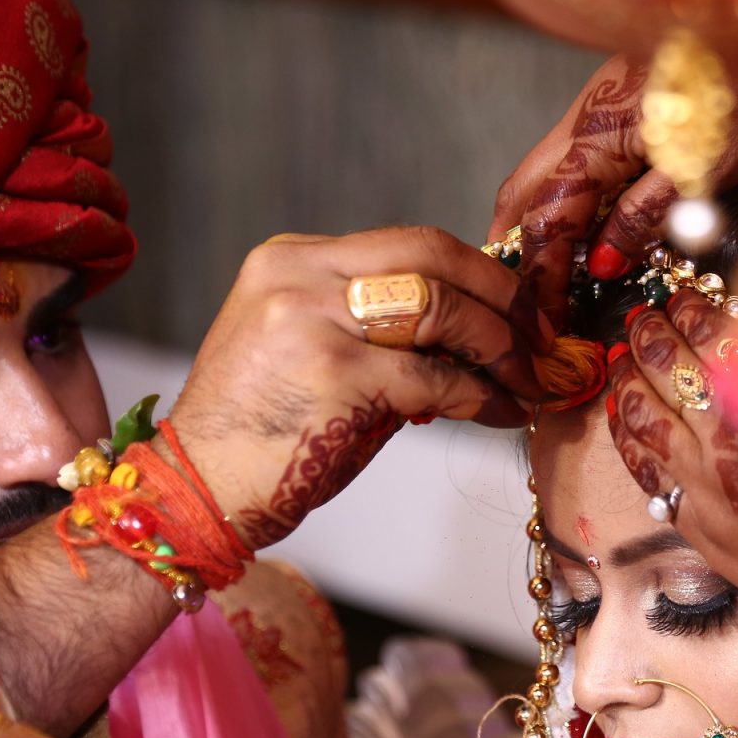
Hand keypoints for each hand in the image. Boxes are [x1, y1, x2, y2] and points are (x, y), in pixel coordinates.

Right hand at [168, 227, 541, 549]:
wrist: (196, 493)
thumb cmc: (262, 437)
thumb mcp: (317, 357)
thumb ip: (384, 334)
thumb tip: (479, 335)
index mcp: (291, 260)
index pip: (407, 243)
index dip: (476, 271)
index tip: (517, 305)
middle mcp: (299, 275)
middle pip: (430, 254)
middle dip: (501, 294)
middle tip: (541, 334)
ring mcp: (312, 319)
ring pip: (439, 306)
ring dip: (500, 344)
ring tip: (529, 377)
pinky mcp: (334, 373)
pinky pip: (433, 375)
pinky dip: (479, 394)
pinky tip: (501, 411)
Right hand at [487, 54, 737, 339]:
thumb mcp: (700, 170)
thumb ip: (641, 217)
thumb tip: (599, 264)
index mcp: (595, 141)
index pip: (547, 222)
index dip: (543, 277)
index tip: (546, 321)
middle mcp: (581, 122)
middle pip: (523, 194)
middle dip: (517, 248)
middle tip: (525, 298)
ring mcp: (594, 108)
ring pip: (541, 173)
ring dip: (536, 223)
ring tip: (546, 273)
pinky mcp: (615, 101)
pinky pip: (569, 158)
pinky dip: (562, 197)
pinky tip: (582, 223)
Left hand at [605, 290, 737, 623]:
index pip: (712, 342)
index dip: (692, 312)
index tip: (683, 296)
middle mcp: (722, 446)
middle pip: (668, 373)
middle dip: (649, 336)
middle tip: (641, 316)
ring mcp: (700, 486)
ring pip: (644, 418)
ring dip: (627, 379)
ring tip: (619, 355)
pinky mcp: (692, 520)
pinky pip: (644, 467)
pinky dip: (627, 433)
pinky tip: (620, 413)